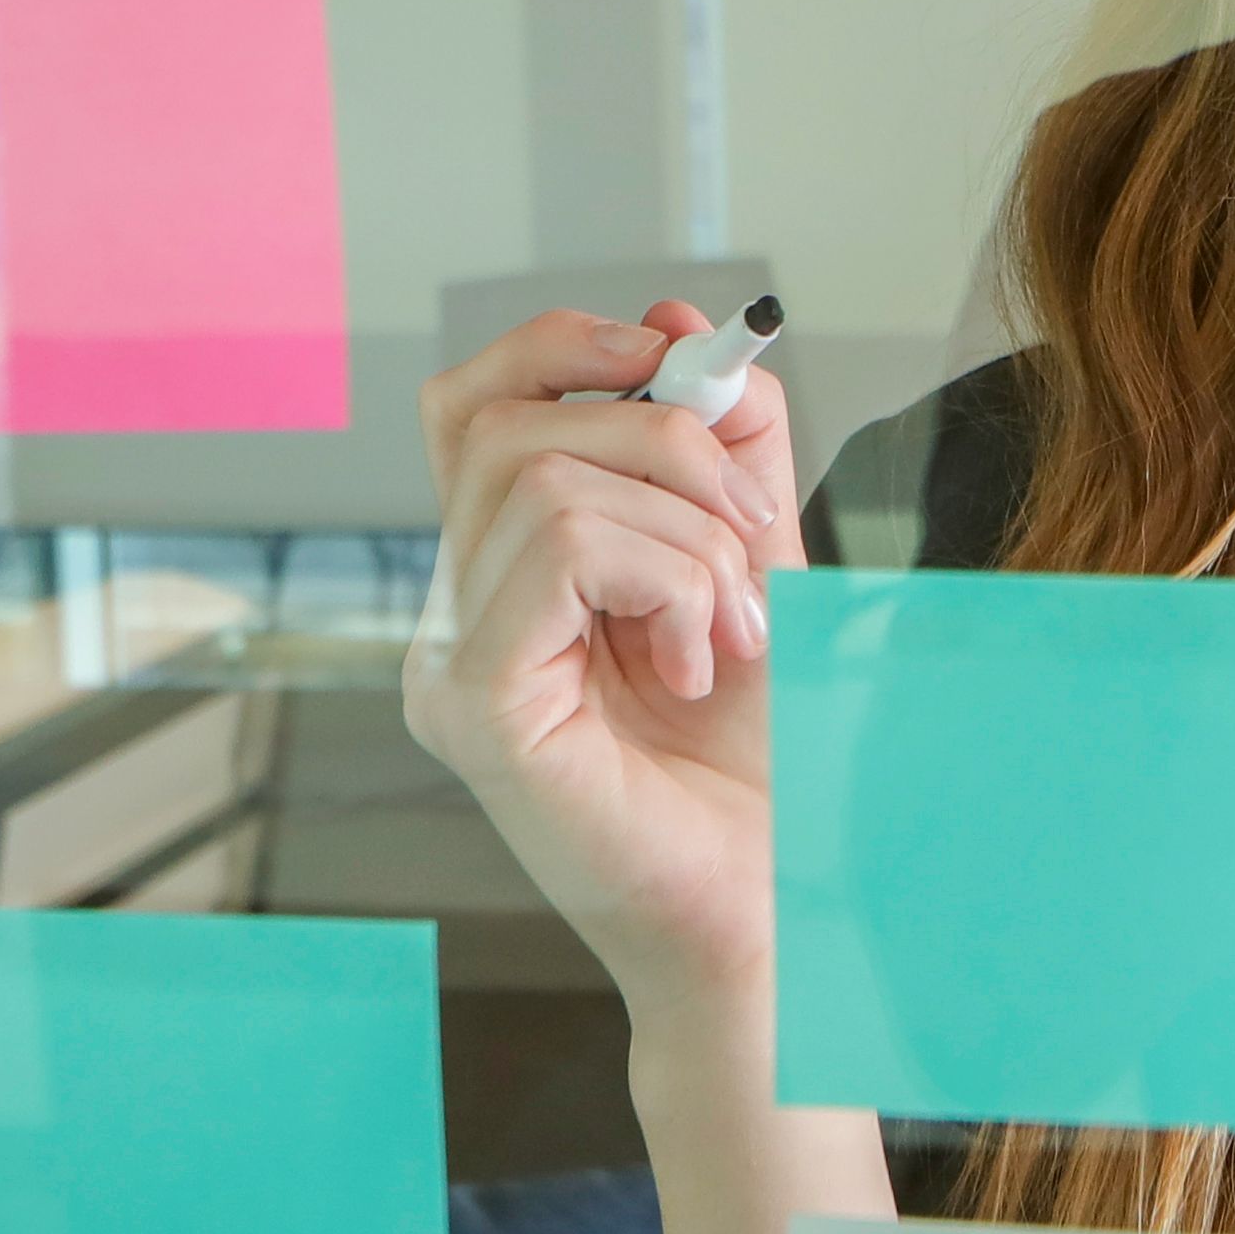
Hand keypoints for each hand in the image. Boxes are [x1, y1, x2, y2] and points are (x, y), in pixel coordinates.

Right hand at [403, 301, 808, 1016]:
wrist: (786, 907)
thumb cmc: (768, 762)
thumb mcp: (762, 562)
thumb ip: (724, 447)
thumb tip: (681, 326)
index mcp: (504, 574)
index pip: (473, 401)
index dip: (566, 346)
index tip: (675, 363)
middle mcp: (454, 614)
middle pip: (509, 418)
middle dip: (666, 440)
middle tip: (750, 543)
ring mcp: (448, 661)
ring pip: (544, 477)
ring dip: (685, 531)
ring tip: (730, 628)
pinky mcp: (473, 706)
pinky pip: (562, 549)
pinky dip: (665, 576)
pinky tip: (698, 661)